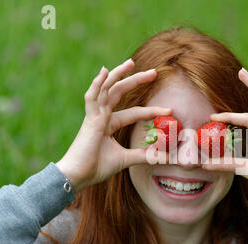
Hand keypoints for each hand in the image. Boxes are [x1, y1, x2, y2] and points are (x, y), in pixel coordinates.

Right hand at [56, 59, 171, 191]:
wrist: (78, 176)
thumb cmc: (96, 167)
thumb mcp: (126, 159)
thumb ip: (145, 156)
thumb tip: (167, 158)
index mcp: (109, 124)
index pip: (134, 112)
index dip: (152, 111)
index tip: (169, 110)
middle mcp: (102, 116)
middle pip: (120, 93)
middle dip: (136, 81)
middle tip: (154, 72)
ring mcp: (94, 116)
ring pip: (107, 90)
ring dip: (119, 75)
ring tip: (132, 63)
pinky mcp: (89, 120)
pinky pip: (92, 98)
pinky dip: (97, 84)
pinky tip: (104, 71)